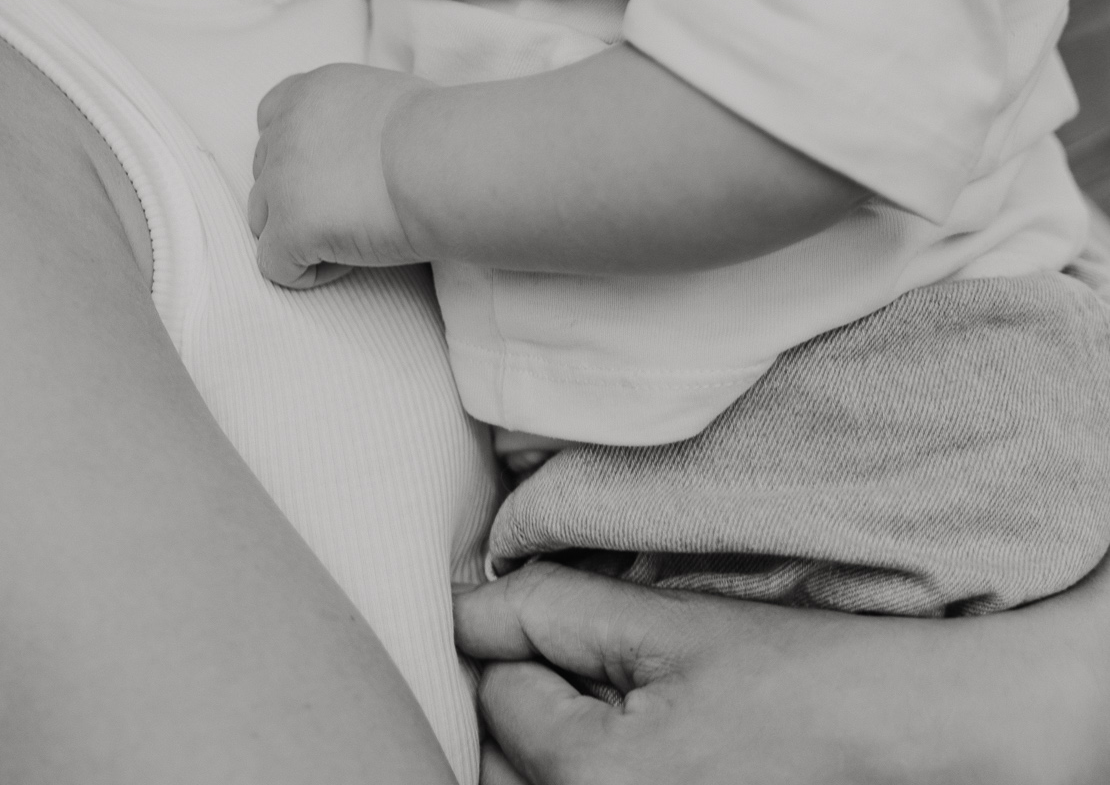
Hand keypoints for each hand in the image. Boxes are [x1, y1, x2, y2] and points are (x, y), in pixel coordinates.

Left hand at [248, 64, 427, 288]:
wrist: (446, 160)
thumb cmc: (441, 134)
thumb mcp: (386, 99)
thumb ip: (353, 117)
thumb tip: (363, 145)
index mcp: (309, 92)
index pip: (270, 120)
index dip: (295, 155)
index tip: (332, 173)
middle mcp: (284, 129)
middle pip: (265, 175)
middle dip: (299, 197)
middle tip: (355, 208)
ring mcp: (280, 179)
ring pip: (262, 220)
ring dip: (300, 234)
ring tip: (355, 236)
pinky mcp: (289, 227)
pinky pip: (276, 266)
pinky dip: (309, 272)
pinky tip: (353, 259)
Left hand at [454, 558, 1109, 784]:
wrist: (913, 739)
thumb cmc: (799, 678)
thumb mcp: (664, 625)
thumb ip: (548, 609)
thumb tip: (464, 610)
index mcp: (587, 779)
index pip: (494, 693)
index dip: (530, 640)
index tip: (591, 623)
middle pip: (505, 762)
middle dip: (532, 701)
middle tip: (615, 667)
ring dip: (561, 740)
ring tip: (649, 708)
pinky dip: (601, 766)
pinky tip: (667, 742)